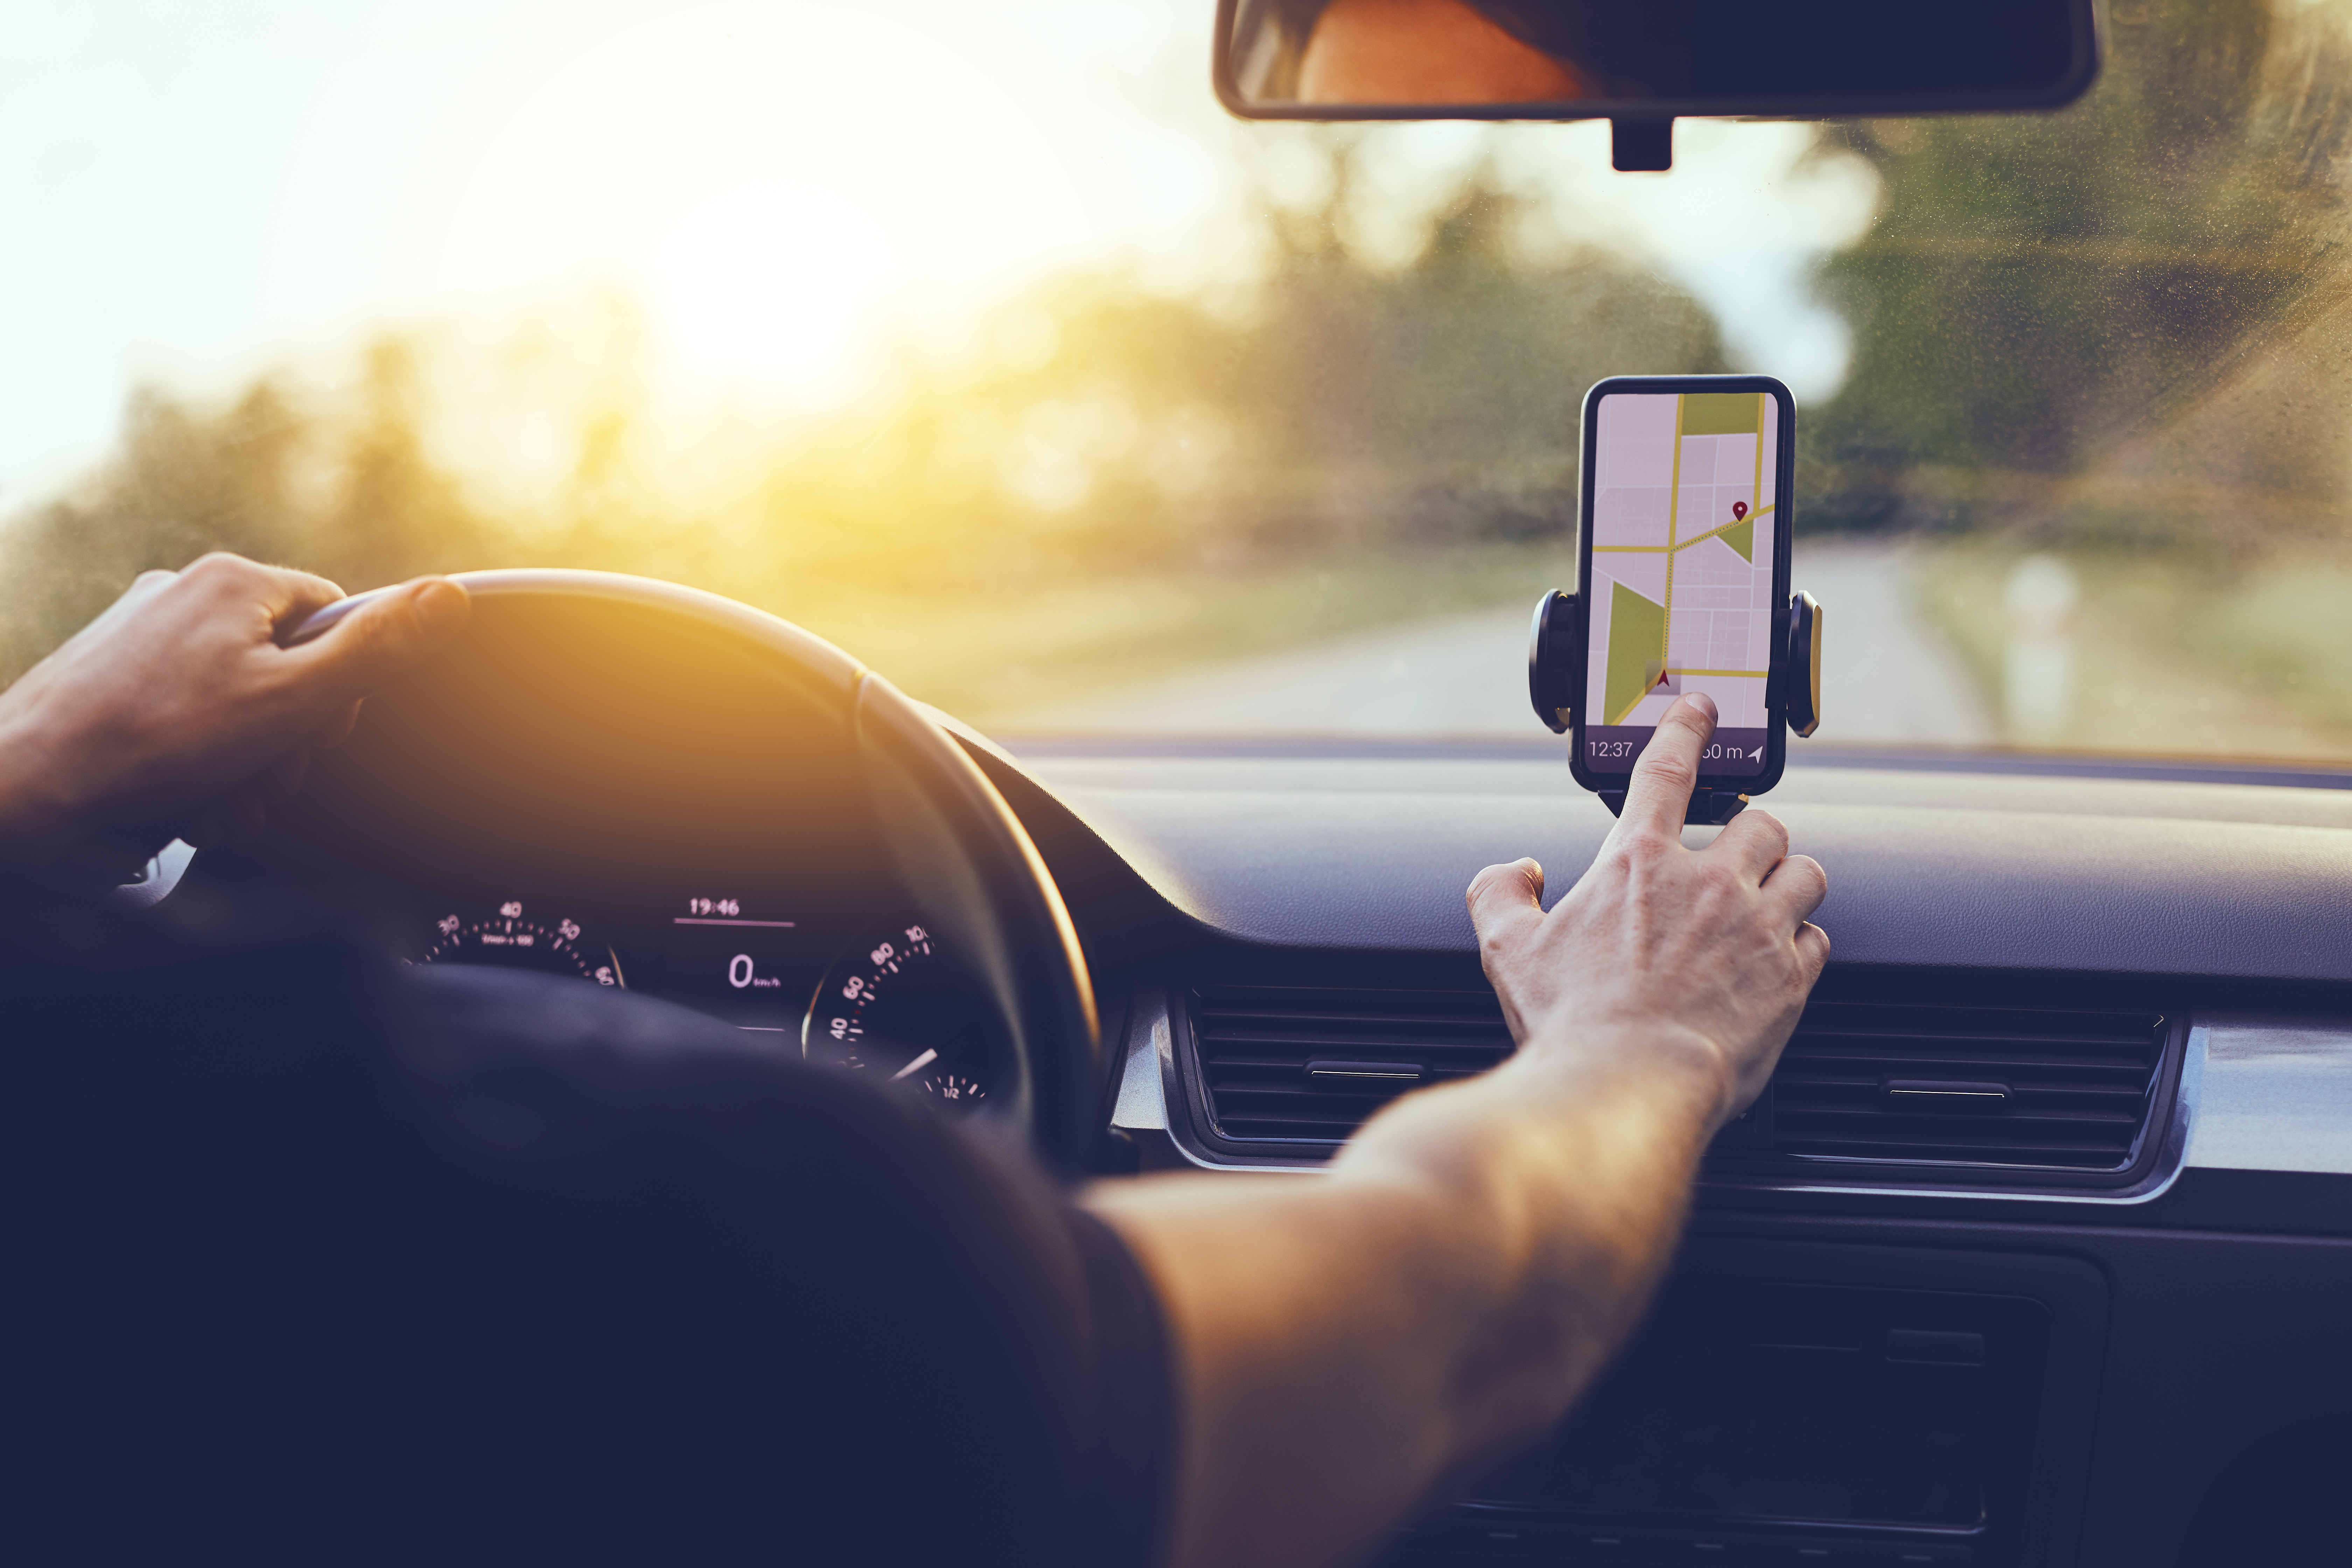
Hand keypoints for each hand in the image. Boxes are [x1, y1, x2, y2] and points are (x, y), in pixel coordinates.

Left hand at [0, 553, 469, 870]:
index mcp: (233, 583)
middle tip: (260, 776)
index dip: (342, 686)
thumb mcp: (294, 700)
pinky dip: (199, 768)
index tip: (313, 728)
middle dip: (289, 740)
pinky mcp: (114, 681)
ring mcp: (143, 637)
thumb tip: (448, 594)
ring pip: (242, 704)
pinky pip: (190, 720)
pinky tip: (183, 800)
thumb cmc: (154, 744)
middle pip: (292, 668)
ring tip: (216, 799)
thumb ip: (376, 649)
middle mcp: (185, 596)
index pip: (337, 618)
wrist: (30, 792)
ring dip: (247, 767)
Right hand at [1466, 693, 1828, 1130]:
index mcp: (1637, 863)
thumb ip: (1500, 894)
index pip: (1668, 769)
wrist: (1627, 1085)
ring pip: (1806, 872)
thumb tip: (1517, 872)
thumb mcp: (1506, 950)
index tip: (1701, 708)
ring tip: (1771, 903)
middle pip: (1762, 823)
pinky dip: (1802, 944)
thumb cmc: (1571, 1023)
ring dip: (1790, 881)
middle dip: (1754, 836)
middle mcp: (1706, 883)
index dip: (1686, 728)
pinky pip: (1818, 938)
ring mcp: (1756, 927)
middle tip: (1736, 861)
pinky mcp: (1790, 976)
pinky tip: (1779, 961)